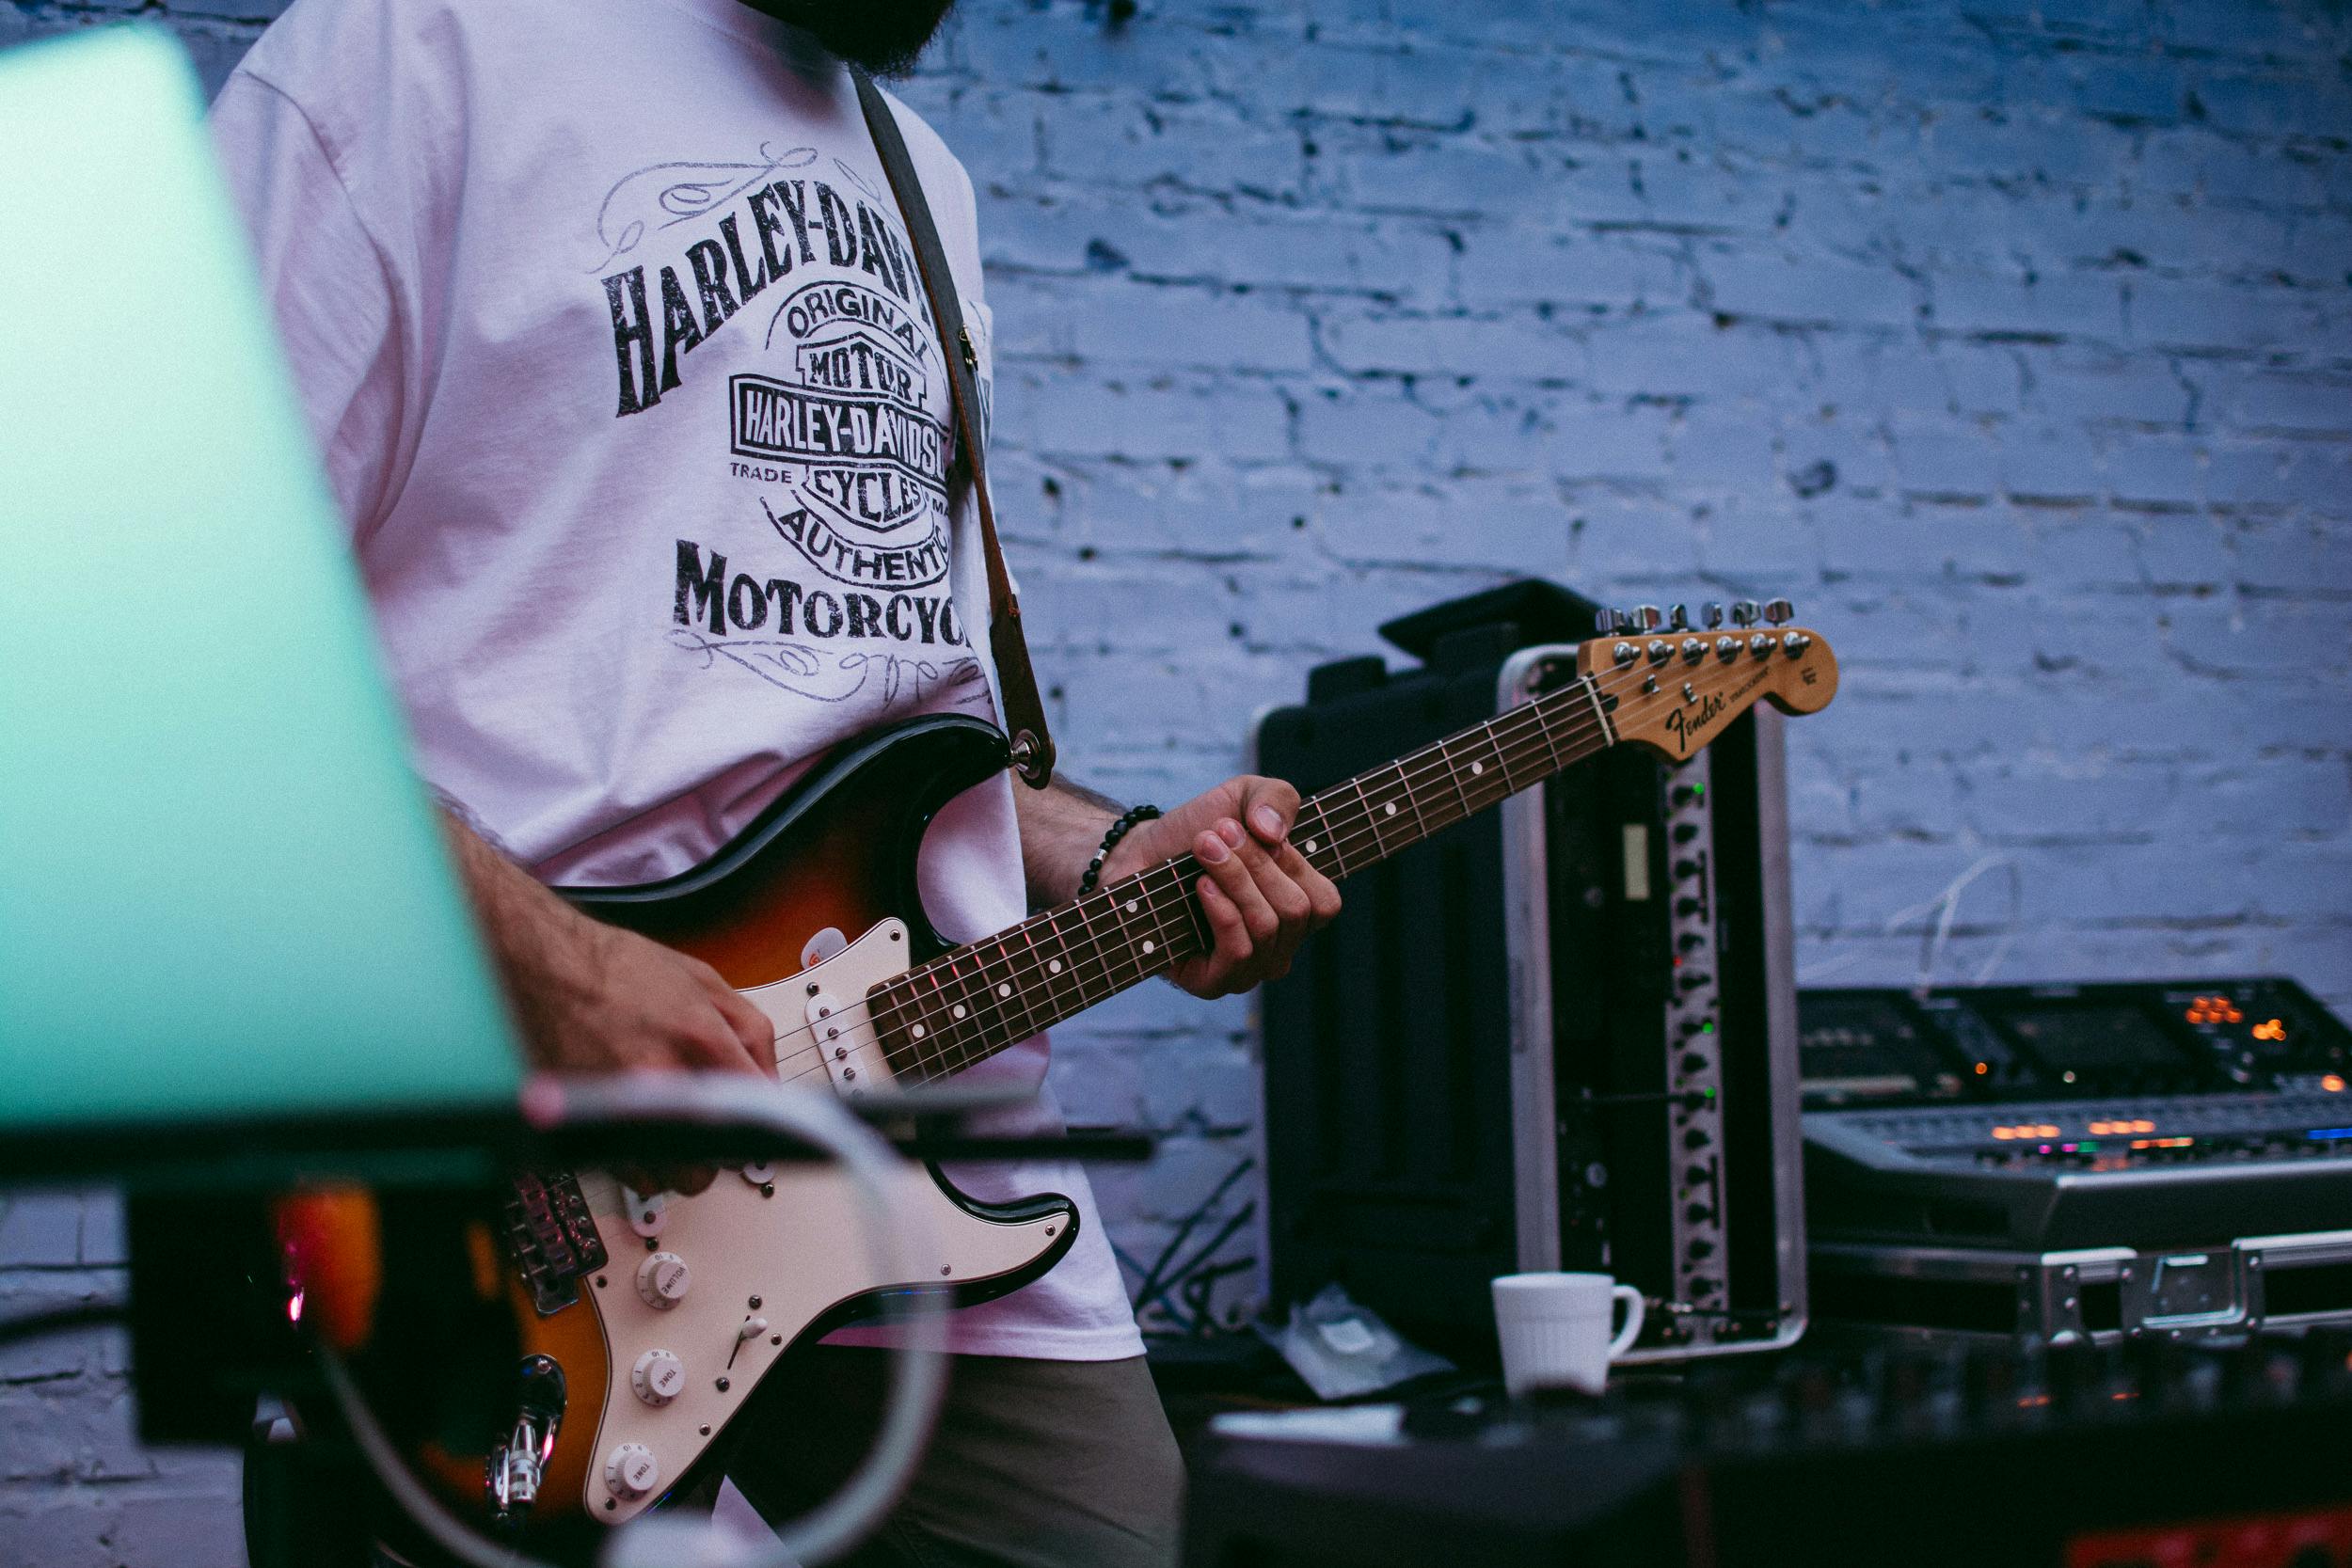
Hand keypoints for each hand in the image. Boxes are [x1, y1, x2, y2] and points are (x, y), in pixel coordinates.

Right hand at [509, 922, 778, 1197]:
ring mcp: (621, 1108)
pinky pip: (635, 1175)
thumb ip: (749, 1030)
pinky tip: (645, 1135)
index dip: (769, 1120)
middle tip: (718, 1130)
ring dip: (686, 1164)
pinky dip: (647, 1166)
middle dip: (724, 1150)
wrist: (545, 967)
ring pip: (676, 1177)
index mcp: (698, 1036)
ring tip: (677, 1130)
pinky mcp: (587, 1127)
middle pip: (717, 1157)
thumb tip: (771, 1079)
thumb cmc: (618, 970)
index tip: (768, 1124)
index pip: (758, 1105)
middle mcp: (661, 1078)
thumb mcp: (703, 980)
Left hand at [1102, 776, 1340, 998]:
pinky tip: (1202, 885)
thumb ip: (1276, 799)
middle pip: (1294, 911)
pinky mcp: (1211, 982)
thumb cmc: (1198, 830)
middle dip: (1255, 863)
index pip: (1323, 904)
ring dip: (1234, 879)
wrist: (1141, 852)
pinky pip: (1237, 952)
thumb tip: (1275, 834)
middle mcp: (1279, 946)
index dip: (1293, 863)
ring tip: (1204, 848)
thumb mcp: (1244, 796)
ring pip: (1265, 928)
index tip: (1254, 828)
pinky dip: (1222, 911)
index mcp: (1297, 912)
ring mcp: (1248, 969)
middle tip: (1217, 833)